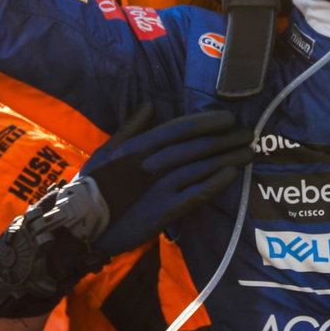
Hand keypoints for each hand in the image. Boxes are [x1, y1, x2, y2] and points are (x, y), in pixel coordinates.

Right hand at [90, 107, 253, 254]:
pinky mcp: (164, 211)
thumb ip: (130, 127)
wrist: (80, 225)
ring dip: (228, 158)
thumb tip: (149, 105)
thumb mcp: (107, 151)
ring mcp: (159, 186)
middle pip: (197, 146)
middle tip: (248, 134)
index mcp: (138, 147)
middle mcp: (152, 163)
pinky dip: (215, 183)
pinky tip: (231, 175)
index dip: (207, 122)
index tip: (228, 118)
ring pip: (201, 167)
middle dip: (226, 139)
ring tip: (248, 153)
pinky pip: (196, 194)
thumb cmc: (93, 186)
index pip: (180, 128)